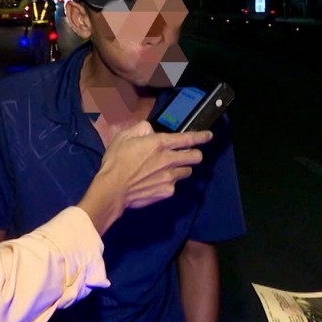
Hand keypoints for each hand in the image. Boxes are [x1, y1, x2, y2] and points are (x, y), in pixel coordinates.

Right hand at [79, 121, 211, 232]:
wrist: (112, 189)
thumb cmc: (116, 161)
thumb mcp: (124, 137)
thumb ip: (141, 129)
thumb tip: (151, 131)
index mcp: (159, 143)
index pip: (187, 138)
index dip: (201, 136)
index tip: (208, 136)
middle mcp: (169, 159)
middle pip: (195, 157)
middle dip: (195, 154)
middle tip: (188, 155)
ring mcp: (170, 177)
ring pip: (187, 172)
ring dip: (182, 169)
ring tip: (168, 170)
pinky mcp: (167, 191)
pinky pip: (174, 185)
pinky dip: (169, 182)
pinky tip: (157, 182)